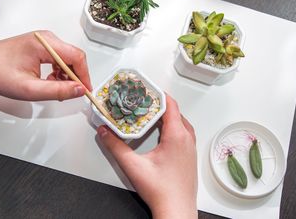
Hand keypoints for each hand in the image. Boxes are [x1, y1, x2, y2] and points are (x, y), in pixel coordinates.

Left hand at [0, 30, 91, 100]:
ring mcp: (43, 40)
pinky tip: (49, 81)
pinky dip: (58, 71)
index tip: (85, 90)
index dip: (84, 75)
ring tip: (54, 88)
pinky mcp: (40, 45)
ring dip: (66, 74)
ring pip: (67, 58)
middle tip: (69, 92)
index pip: (77, 57)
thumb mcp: (30, 89)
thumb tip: (79, 89)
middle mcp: (46, 38)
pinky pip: (58, 57)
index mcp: (44, 44)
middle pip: (73, 56)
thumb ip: (58, 90)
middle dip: (74, 76)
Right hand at [97, 95, 197, 218]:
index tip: (148, 88)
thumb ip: (115, 147)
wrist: (177, 211)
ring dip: (168, 116)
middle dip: (160, 104)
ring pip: (181, 123)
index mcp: (177, 136)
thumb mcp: (133, 166)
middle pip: (176, 112)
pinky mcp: (190, 156)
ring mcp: (191, 148)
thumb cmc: (162, 191)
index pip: (171, 105)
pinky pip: (184, 133)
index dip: (159, 94)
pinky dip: (173, 126)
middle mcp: (187, 139)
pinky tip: (161, 133)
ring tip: (152, 114)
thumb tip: (104, 132)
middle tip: (144, 100)